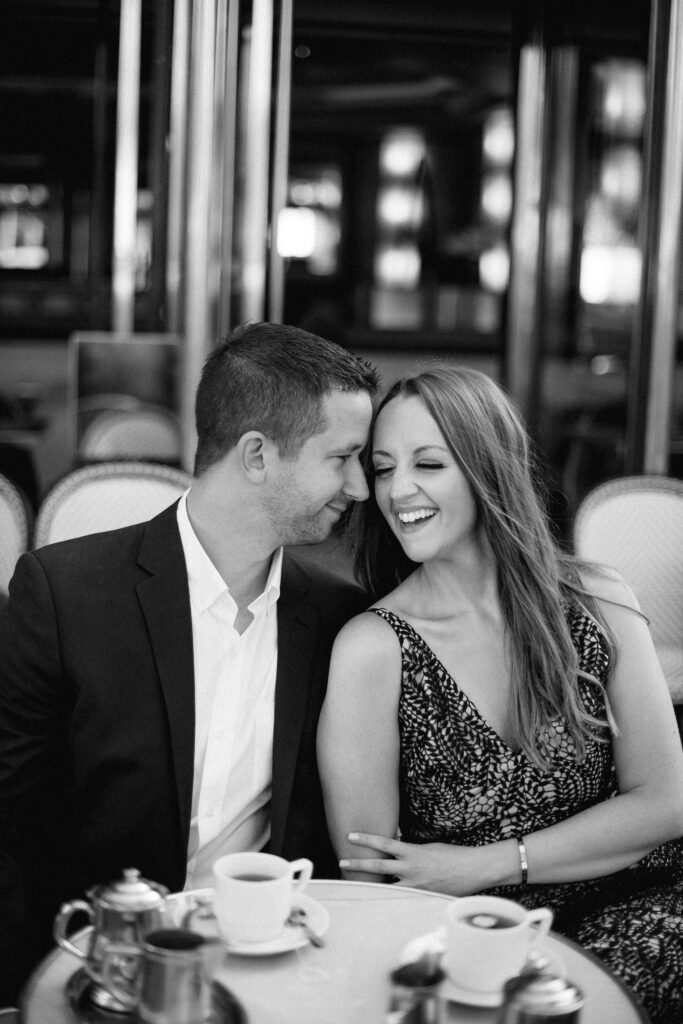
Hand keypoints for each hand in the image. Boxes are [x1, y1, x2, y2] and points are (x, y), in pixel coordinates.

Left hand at [339, 832, 488, 894]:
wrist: (473, 870)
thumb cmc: (452, 855)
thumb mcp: (428, 846)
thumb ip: (410, 848)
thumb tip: (395, 845)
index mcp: (412, 852)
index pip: (384, 843)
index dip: (366, 839)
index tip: (351, 836)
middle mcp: (411, 869)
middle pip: (378, 866)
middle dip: (359, 864)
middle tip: (342, 861)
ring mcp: (415, 886)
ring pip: (387, 886)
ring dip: (371, 885)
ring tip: (355, 887)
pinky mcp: (421, 898)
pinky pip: (402, 897)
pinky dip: (393, 898)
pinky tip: (381, 901)